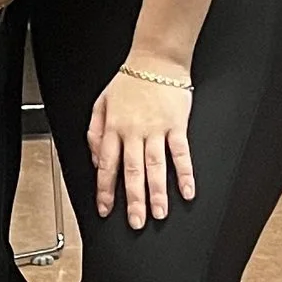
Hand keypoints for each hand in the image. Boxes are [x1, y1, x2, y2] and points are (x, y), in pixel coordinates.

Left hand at [86, 60, 194, 227]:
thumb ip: (94, 131)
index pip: (107, 165)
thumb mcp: (101, 103)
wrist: (156, 59)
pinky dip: (185, 173)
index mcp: (113, 128)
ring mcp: (156, 129)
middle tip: (136, 222)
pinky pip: (181, 153)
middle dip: (133, 199)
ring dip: (157, 192)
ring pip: (155, 166)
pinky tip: (187, 191)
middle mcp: (133, 131)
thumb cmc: (128, 80)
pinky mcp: (176, 125)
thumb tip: (95, 159)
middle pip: (132, 171)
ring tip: (159, 213)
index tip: (106, 209)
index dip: (105, 189)